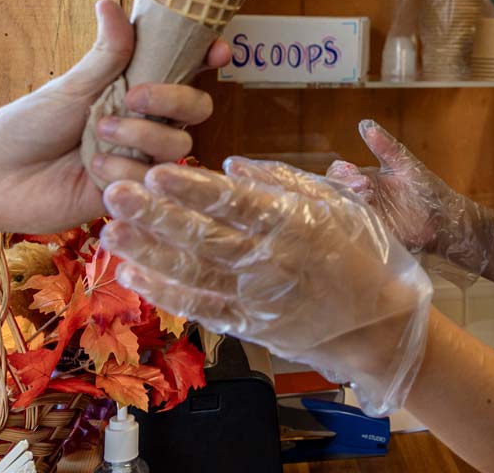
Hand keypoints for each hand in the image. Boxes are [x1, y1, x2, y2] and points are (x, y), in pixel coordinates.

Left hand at [0, 0, 229, 233]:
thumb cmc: (29, 124)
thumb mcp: (72, 85)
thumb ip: (106, 53)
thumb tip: (110, 2)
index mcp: (135, 88)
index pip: (186, 70)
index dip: (208, 58)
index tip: (217, 51)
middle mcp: (146, 123)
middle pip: (196, 108)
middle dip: (172, 100)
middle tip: (132, 98)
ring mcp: (142, 159)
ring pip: (178, 146)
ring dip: (139, 137)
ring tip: (95, 139)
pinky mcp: (134, 194)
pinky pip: (153, 181)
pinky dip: (123, 173)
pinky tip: (93, 171)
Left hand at [101, 158, 431, 415]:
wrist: (382, 327)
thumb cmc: (365, 255)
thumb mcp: (339, 204)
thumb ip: (285, 181)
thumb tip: (233, 165)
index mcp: (293, 224)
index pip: (233, 203)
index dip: (191, 187)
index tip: (156, 170)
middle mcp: (269, 261)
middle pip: (202, 236)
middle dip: (154, 214)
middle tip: (115, 192)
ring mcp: (257, 298)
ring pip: (192, 273)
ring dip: (148, 252)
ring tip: (111, 231)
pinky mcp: (249, 327)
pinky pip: (200, 308)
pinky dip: (165, 294)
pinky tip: (133, 276)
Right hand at [326, 120, 493, 276]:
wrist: (444, 215)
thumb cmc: (424, 187)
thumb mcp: (404, 164)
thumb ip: (385, 146)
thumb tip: (364, 123)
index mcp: (366, 180)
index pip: (339, 175)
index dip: (340, 173)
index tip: (352, 170)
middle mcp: (364, 199)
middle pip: (338, 194)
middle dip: (344, 188)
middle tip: (362, 185)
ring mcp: (370, 217)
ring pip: (346, 212)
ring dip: (352, 205)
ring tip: (368, 198)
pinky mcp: (378, 233)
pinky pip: (361, 231)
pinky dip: (359, 224)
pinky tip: (368, 217)